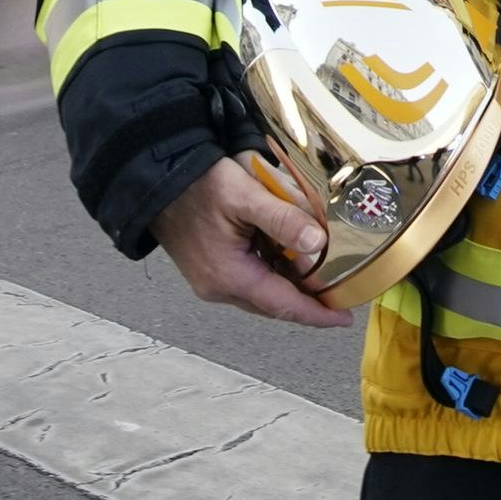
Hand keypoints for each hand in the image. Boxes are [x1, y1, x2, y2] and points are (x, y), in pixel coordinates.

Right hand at [149, 155, 353, 328]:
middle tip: (341, 292)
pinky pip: (250, 279)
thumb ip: (283, 220)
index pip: (282, 305)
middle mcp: (219, 288)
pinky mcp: (210, 269)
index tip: (343, 319)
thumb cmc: (197, 184)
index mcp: (229, 277)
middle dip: (308, 301)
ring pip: (263, 292)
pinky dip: (274, 274)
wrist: (157, 179)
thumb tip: (318, 244)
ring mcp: (212, 281)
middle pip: (274, 303)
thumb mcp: (245, 195)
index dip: (316, 314)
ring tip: (323, 274)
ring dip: (291, 286)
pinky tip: (290, 258)